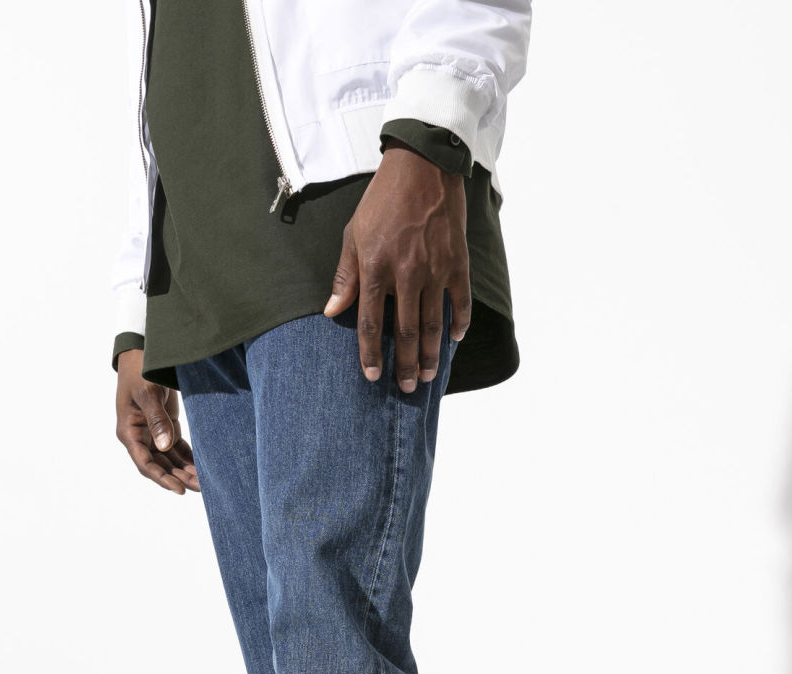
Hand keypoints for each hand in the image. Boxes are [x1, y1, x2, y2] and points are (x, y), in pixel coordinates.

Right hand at [115, 349, 198, 494]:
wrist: (142, 353)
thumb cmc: (139, 370)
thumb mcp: (147, 393)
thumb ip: (157, 420)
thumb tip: (164, 447)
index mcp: (129, 432)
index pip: (145, 464)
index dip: (162, 479)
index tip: (180, 489)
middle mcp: (140, 437)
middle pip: (160, 466)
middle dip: (179, 478)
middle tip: (200, 488)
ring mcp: (152, 433)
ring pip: (169, 460)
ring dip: (185, 471)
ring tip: (205, 482)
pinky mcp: (165, 427)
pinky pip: (177, 449)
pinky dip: (188, 458)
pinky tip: (202, 467)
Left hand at [323, 143, 470, 389]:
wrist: (422, 165)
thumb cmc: (382, 200)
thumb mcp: (353, 234)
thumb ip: (345, 275)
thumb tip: (332, 311)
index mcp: (376, 269)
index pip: (370, 324)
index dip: (370, 354)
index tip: (373, 376)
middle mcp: (406, 274)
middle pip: (405, 332)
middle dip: (404, 365)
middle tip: (405, 388)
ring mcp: (434, 269)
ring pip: (432, 324)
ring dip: (429, 355)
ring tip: (426, 376)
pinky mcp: (457, 262)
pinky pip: (459, 301)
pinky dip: (458, 323)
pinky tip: (454, 340)